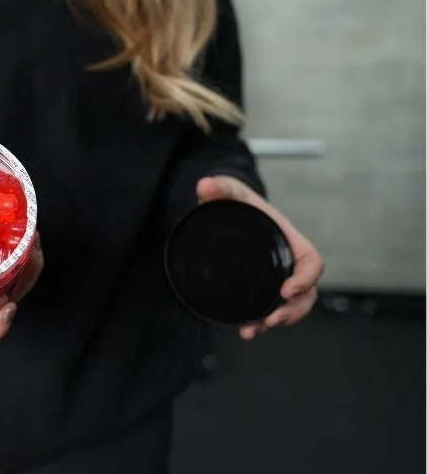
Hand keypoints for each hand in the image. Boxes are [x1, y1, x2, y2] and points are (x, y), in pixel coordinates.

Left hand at [196, 176, 323, 340]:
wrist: (226, 212)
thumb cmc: (236, 200)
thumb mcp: (229, 191)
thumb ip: (220, 187)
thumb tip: (204, 185)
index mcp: (289, 240)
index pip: (312, 261)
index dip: (307, 278)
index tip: (287, 290)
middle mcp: (287, 262)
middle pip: (306, 293)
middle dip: (293, 311)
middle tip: (271, 320)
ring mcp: (276, 277)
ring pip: (290, 307)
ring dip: (278, 321)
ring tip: (254, 330)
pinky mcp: (260, 288)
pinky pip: (270, 310)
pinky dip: (261, 323)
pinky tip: (246, 331)